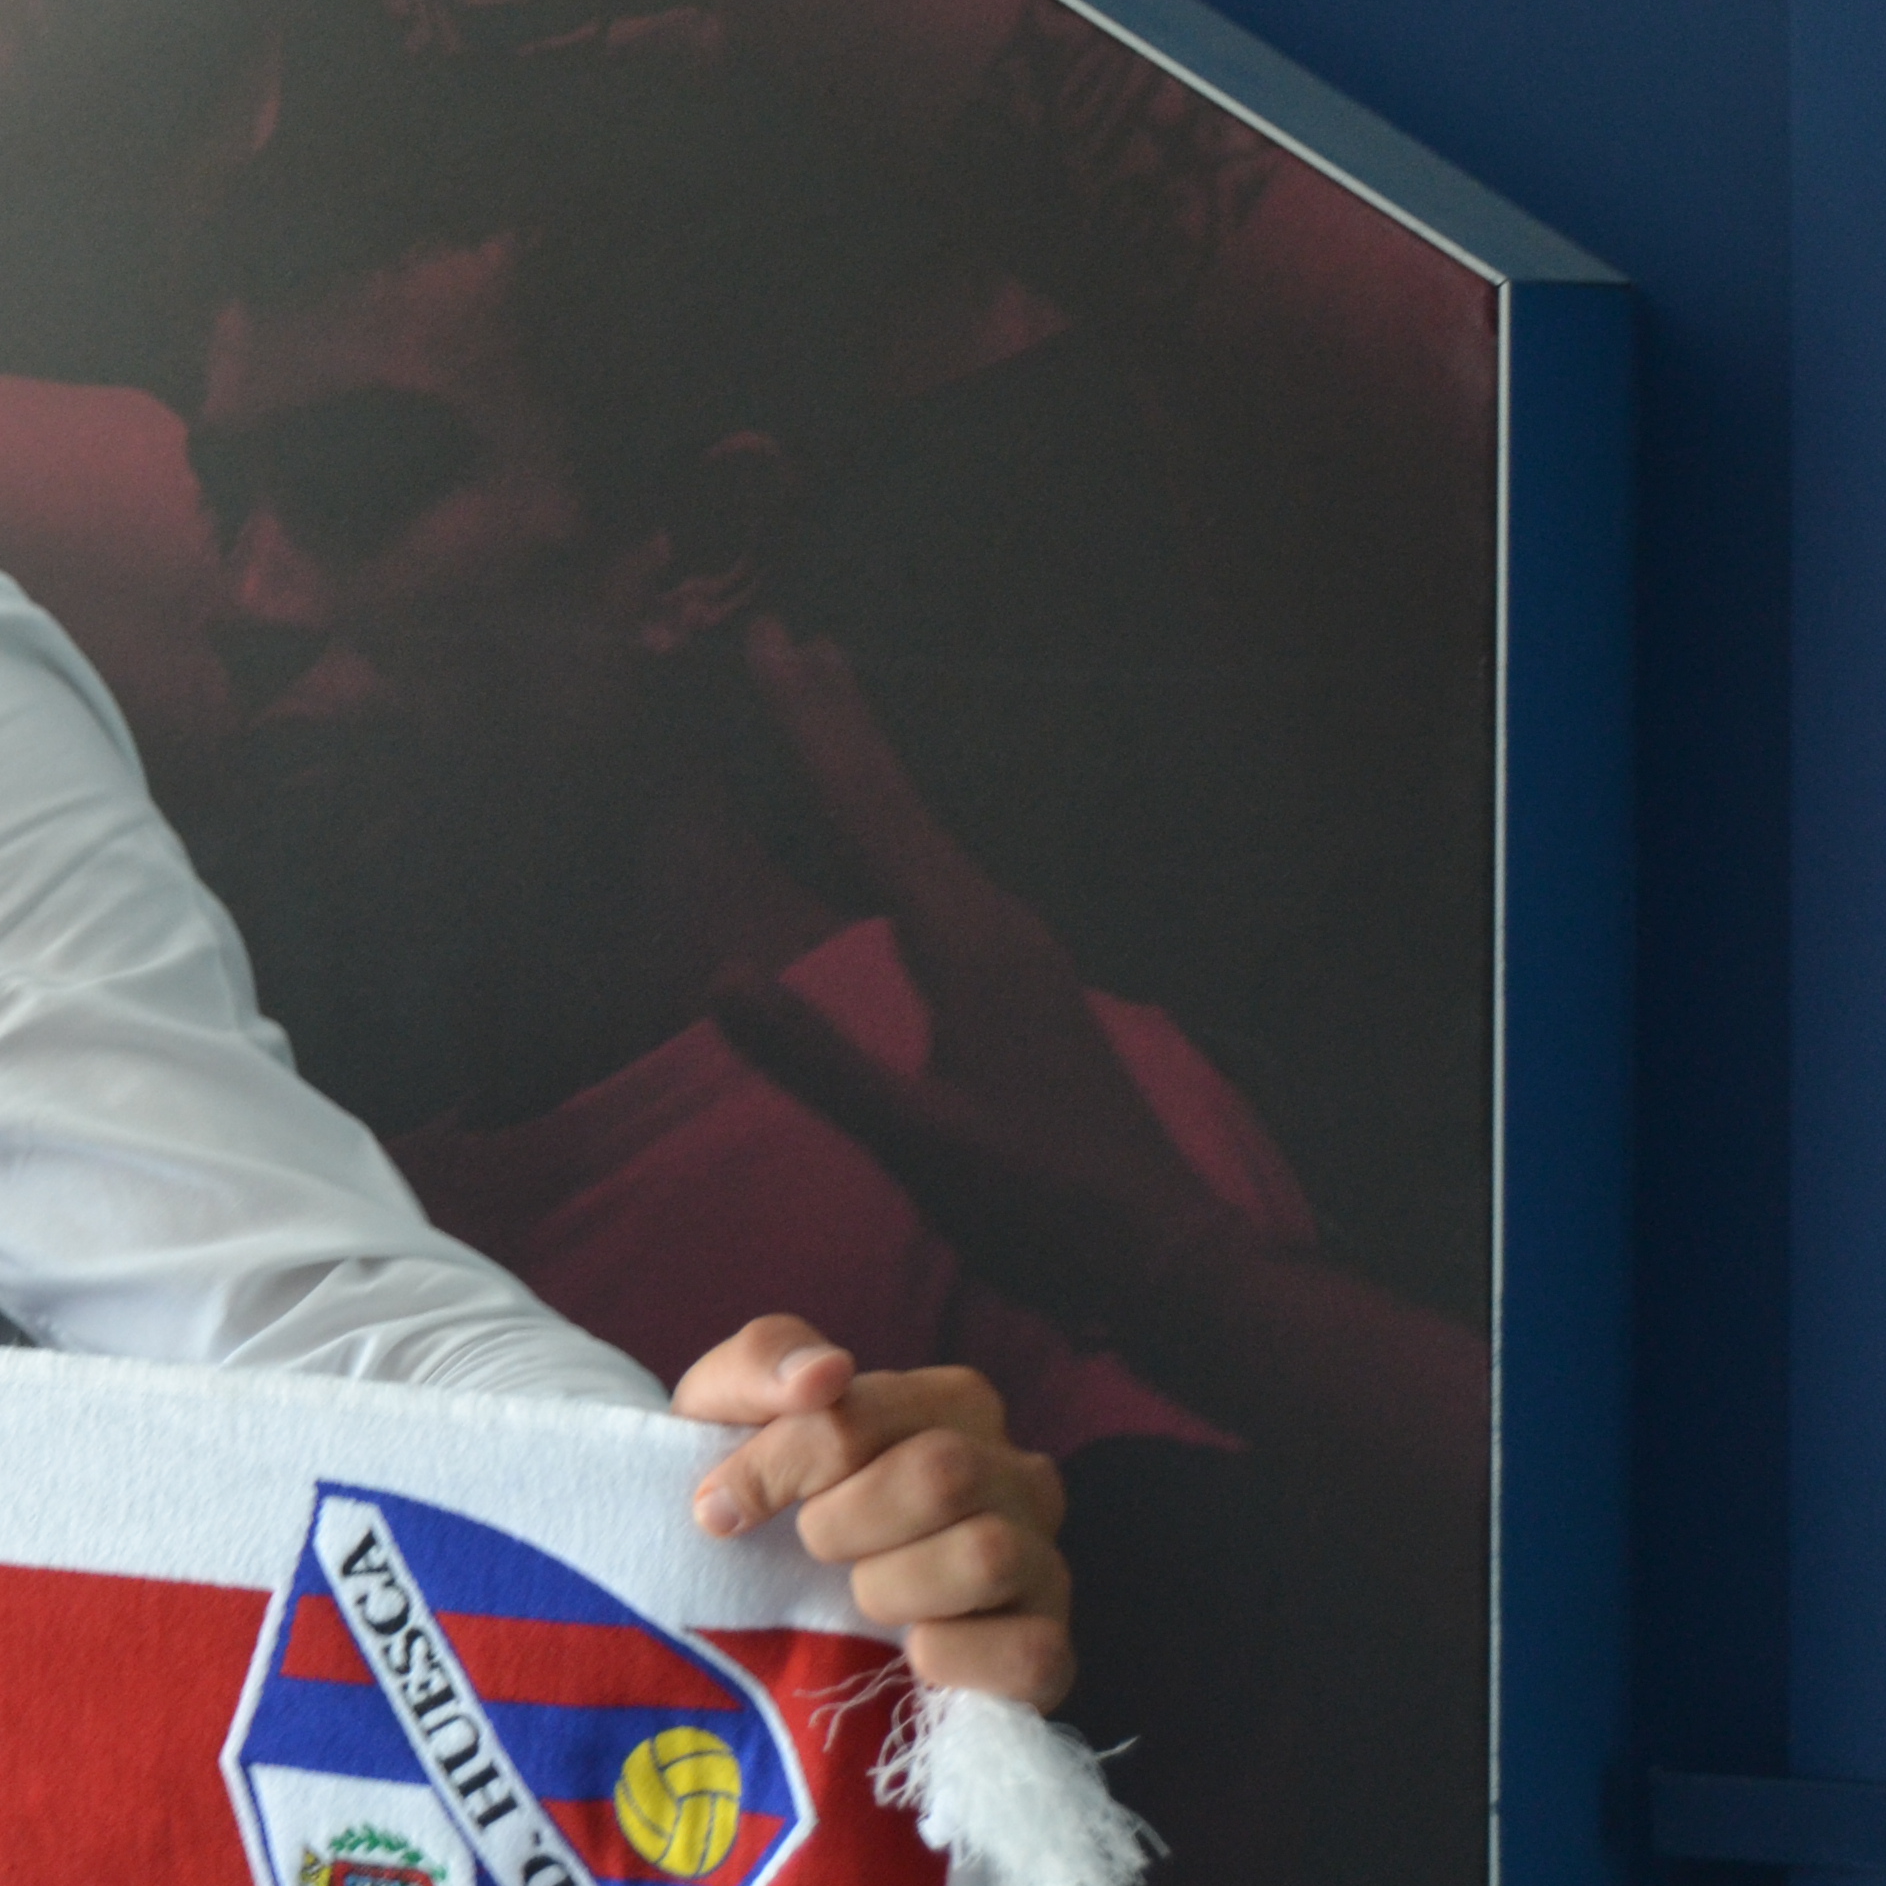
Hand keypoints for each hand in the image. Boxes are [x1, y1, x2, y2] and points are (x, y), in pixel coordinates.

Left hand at [678, 1316, 1073, 1705]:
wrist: (770, 1618)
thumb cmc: (768, 1499)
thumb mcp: (729, 1416)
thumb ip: (764, 1363)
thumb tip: (824, 1371)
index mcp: (955, 1403)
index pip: (861, 1417)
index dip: (779, 1465)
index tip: (721, 1507)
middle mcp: (1019, 1475)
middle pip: (940, 1475)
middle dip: (840, 1525)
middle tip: (812, 1551)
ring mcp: (1043, 1565)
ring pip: (987, 1555)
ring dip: (889, 1588)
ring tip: (861, 1598)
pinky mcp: (1046, 1652)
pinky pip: (1029, 1651)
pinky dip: (951, 1657)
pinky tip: (910, 1655)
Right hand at [717, 615, 1494, 1505]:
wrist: (1163, 1252)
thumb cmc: (1042, 1206)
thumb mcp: (921, 1142)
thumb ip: (819, 1059)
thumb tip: (722, 972)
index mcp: (966, 943)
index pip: (869, 808)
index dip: (811, 722)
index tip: (767, 639)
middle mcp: (995, 924)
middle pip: (899, 798)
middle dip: (837, 715)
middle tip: (784, 633)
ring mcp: (1015, 949)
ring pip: (922, 828)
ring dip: (867, 762)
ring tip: (827, 702)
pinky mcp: (1020, 980)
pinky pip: (937, 869)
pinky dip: (892, 824)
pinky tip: (887, 838)